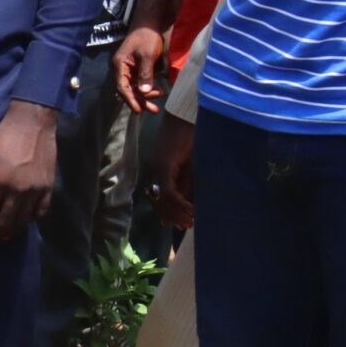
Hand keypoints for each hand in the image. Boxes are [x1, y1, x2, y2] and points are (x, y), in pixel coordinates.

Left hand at [0, 98, 58, 243]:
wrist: (33, 121)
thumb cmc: (3, 137)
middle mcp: (19, 190)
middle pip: (5, 222)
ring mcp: (36, 190)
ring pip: (23, 221)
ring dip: (11, 232)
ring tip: (3, 236)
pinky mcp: (50, 187)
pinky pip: (41, 212)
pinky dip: (30, 220)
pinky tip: (23, 222)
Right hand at [115, 24, 169, 113]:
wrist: (150, 23)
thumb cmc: (147, 37)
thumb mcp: (147, 55)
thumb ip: (145, 74)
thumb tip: (144, 92)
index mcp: (120, 66)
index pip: (123, 87)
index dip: (130, 100)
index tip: (138, 110)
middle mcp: (123, 69)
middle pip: (129, 90)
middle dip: (141, 100)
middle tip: (153, 109)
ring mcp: (130, 68)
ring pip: (136, 87)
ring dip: (146, 95)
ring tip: (159, 99)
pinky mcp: (138, 67)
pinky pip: (141, 81)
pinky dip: (149, 87)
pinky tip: (158, 90)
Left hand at [150, 116, 195, 230]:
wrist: (186, 119)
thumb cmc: (190, 137)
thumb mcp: (189, 166)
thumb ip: (184, 183)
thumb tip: (185, 201)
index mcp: (159, 171)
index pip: (159, 197)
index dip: (167, 213)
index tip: (176, 225)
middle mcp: (154, 171)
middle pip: (159, 201)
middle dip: (172, 216)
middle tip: (184, 227)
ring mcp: (156, 169)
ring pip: (163, 199)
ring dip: (177, 213)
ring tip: (190, 222)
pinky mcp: (163, 167)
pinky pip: (169, 191)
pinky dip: (180, 203)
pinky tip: (191, 210)